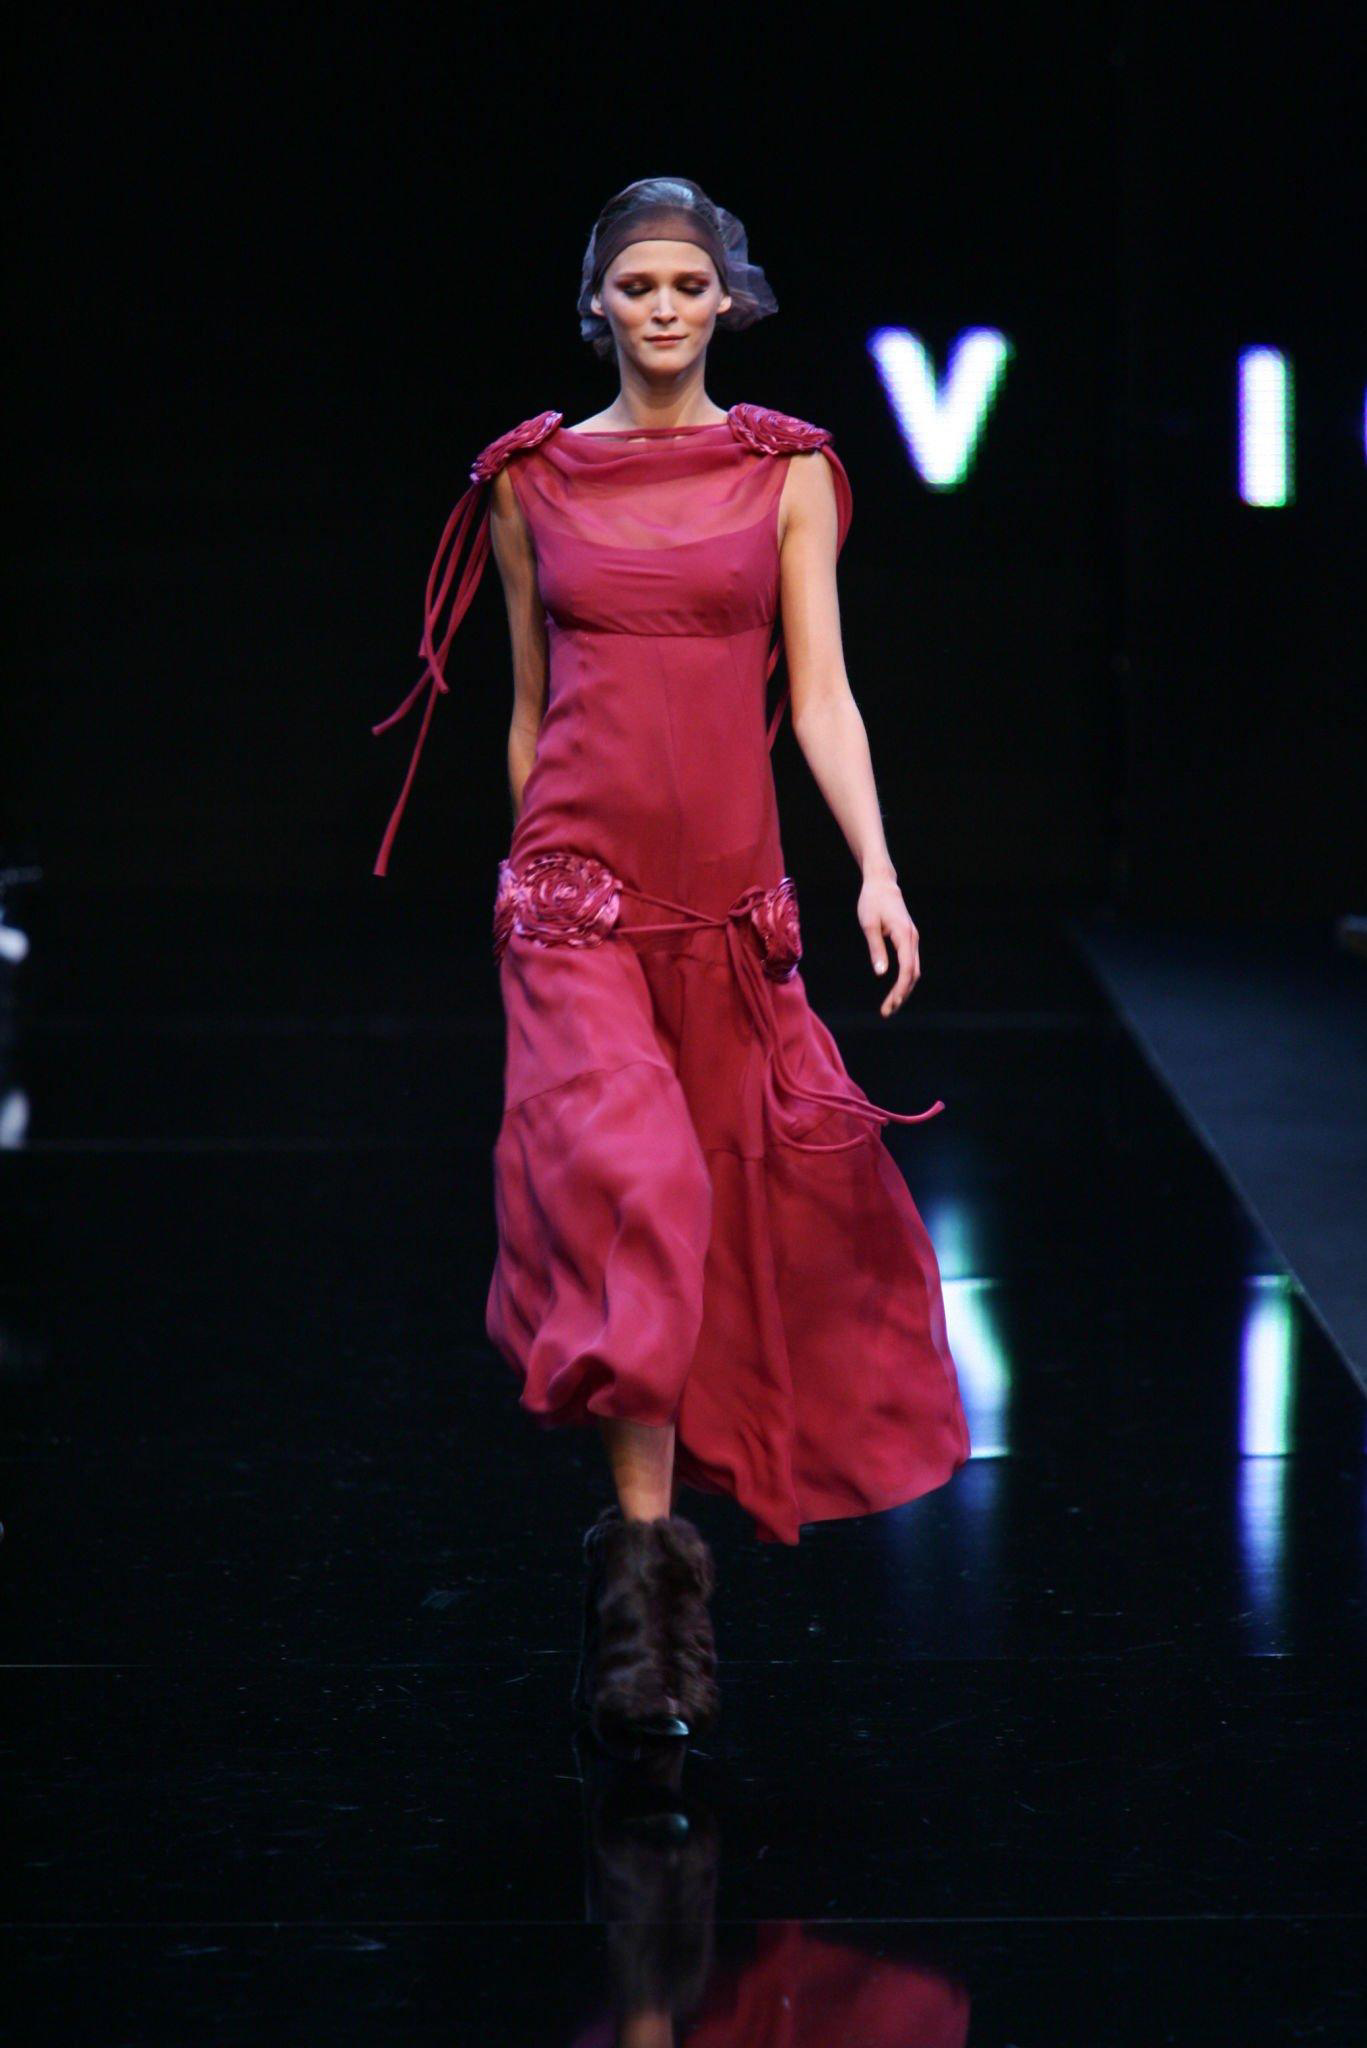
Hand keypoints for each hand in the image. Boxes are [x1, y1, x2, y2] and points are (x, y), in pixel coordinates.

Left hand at [857, 874, 921, 1016]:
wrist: (881, 883)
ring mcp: (912, 939)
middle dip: (902, 994)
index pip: (907, 969)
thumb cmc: (872, 902)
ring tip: (890, 1005)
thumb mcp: (869, 925)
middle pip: (913, 973)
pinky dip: (904, 978)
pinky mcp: (908, 938)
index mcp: (904, 935)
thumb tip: (880, 973)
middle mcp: (912, 938)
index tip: (891, 1004)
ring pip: (913, 970)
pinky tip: (895, 989)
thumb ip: (876, 949)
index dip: (900, 989)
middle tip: (887, 1012)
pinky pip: (910, 963)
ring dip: (904, 989)